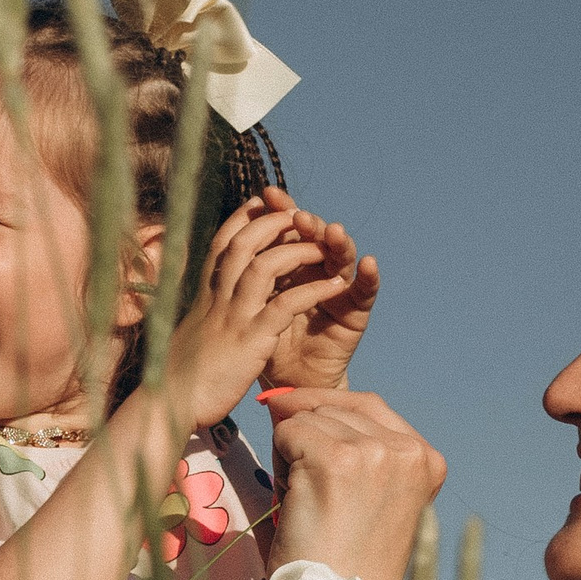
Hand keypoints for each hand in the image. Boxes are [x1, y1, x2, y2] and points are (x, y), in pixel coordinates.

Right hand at [160, 192, 362, 435]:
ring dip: (298, 251)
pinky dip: (314, 290)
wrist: (166, 405)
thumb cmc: (176, 376)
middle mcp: (216, 298)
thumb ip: (201, 314)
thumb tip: (204, 308)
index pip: (223, 242)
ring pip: (266, 265)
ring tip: (323, 249)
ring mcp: (233, 316)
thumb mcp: (188, 334)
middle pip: (244, 242)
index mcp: (203, 294)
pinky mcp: (251, 340)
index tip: (262, 202)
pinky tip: (335, 287)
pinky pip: (287, 304)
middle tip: (300, 216)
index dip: (244, 218)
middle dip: (274, 223)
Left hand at [258, 384, 446, 579]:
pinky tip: (294, 500)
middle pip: (336, 406)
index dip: (327, 411)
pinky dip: (279, 463)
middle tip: (308, 491)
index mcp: (427, 459)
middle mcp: (408, 450)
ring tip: (305, 501)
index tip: (299, 425)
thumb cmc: (346, 565)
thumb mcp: (373, 498)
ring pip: (309, 417)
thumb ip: (359, 452)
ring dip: (293, 452)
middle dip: (310, 437)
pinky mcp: (336, 459)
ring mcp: (375, 452)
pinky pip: (287, 431)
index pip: (368, 406)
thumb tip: (292, 401)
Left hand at [259, 205, 377, 394]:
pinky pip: (365, 291)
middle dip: (308, 224)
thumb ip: (241, 273)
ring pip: (340, 258)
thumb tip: (210, 234)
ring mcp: (337, 288)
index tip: (266, 194)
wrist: (284, 385)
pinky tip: (368, 263)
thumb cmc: (263, 345)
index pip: (285, 230)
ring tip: (332, 232)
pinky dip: (369, 277)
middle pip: (314, 238)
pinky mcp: (356, 311)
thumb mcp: (248, 305)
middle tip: (299, 215)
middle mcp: (314, 270)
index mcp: (287, 264)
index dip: (278, 211)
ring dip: (339, 243)